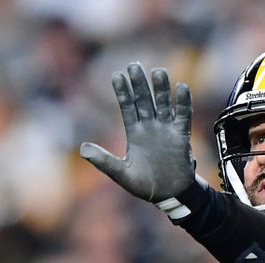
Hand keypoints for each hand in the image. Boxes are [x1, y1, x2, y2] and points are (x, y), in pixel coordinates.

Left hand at [80, 63, 195, 202]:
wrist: (169, 195)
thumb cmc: (144, 185)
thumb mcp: (121, 173)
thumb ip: (104, 161)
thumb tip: (82, 149)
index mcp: (135, 133)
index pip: (128, 107)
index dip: (123, 92)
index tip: (116, 75)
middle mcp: (150, 127)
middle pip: (144, 101)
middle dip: (139, 84)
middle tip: (134, 65)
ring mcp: (166, 130)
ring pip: (163, 104)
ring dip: (161, 89)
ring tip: (158, 72)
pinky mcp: (181, 136)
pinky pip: (183, 116)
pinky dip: (183, 103)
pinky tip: (181, 87)